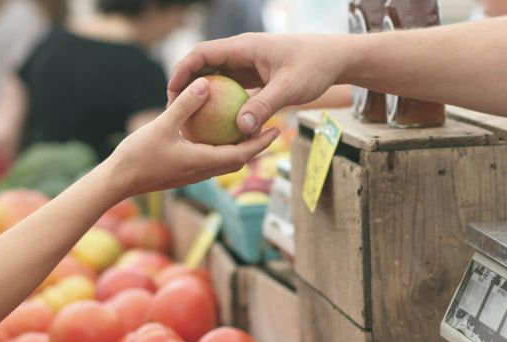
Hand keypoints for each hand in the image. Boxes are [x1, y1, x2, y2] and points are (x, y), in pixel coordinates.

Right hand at [109, 77, 278, 197]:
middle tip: (269, 128)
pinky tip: (213, 133)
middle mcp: (202, 171)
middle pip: (238, 160)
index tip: (277, 130)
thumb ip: (185, 105)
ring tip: (246, 129)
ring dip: (238, 148)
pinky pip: (208, 160)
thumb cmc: (138, 156)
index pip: (242, 154)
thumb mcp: (162, 125)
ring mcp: (192, 174)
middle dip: (256, 146)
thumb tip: (206, 83)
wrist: (117, 182)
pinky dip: (219, 148)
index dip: (261, 143)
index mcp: (203, 162)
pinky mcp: (183, 172)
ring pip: (224, 162)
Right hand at [168, 33, 346, 135]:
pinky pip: (231, 88)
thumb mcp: (289, 88)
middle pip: (204, 65)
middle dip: (187, 85)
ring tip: (190, 119)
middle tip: (174, 110)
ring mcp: (248, 64)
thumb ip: (264, 106)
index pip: (203, 53)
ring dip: (203, 95)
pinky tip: (217, 124)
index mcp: (244, 47)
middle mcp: (242, 53)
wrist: (334, 59)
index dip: (183, 70)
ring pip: (217, 77)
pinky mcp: (255, 75)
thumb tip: (241, 129)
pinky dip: (222, 102)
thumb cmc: (314, 67)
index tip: (172, 92)